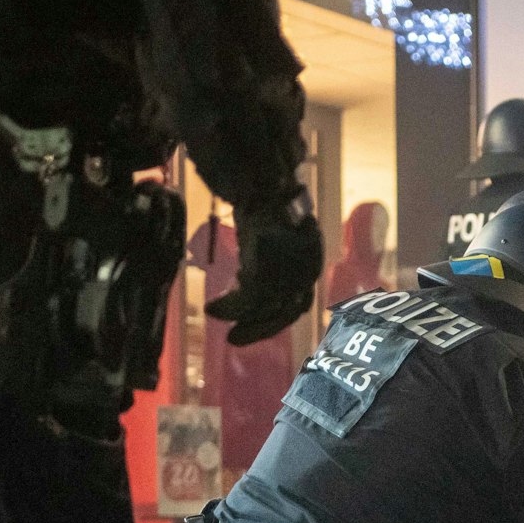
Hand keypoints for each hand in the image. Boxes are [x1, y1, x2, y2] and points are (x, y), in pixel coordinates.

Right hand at [208, 190, 323, 346]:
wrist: (262, 183)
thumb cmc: (264, 203)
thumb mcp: (270, 235)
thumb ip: (267, 259)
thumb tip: (248, 277)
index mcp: (311, 261)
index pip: (299, 301)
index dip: (277, 316)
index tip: (256, 323)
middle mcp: (307, 271)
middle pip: (286, 311)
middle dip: (261, 327)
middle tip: (234, 339)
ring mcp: (289, 273)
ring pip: (265, 307)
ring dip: (240, 318)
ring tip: (215, 315)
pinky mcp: (267, 272)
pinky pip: (247, 300)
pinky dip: (229, 308)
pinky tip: (212, 308)